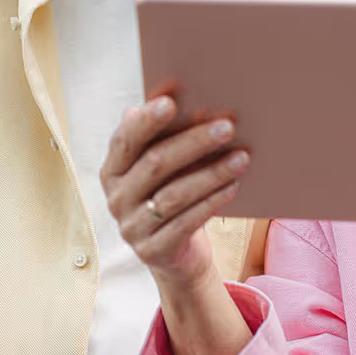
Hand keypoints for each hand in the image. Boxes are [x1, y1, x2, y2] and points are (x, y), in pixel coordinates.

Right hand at [100, 96, 250, 290]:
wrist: (177, 255)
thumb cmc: (172, 196)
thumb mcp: (166, 170)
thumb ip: (164, 139)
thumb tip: (175, 99)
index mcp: (113, 171)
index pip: (124, 140)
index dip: (146, 121)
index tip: (171, 102)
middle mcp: (116, 198)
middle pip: (154, 164)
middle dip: (193, 142)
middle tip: (227, 126)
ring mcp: (132, 227)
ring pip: (174, 194)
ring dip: (212, 173)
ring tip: (242, 157)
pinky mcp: (153, 251)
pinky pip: (186, 222)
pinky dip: (212, 202)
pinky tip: (234, 186)